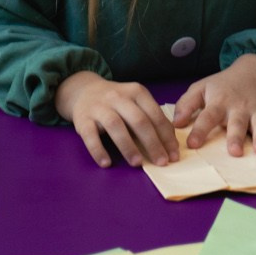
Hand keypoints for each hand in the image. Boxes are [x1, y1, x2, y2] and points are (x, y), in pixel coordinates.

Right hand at [54, 71, 177, 167]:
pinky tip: (106, 163)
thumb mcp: (136, 102)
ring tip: (137, 164)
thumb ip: (152, 118)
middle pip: (138, 120)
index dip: (166, 136)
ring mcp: (99, 107)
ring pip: (115, 126)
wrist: (84, 90)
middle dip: (152, 143)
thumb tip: (171, 144)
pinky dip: (98, 150)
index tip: (173, 155)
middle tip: (161, 162)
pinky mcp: (82, 119)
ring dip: (128, 146)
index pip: (155, 115)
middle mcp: (118, 97)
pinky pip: (90, 136)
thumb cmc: (117, 102)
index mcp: (136, 92)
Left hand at [177, 55, 255, 153]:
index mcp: (219, 102)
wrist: (255, 68)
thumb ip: (187, 104)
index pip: (207, 117)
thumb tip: (175, 123)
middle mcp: (239, 107)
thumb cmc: (224, 84)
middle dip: (235, 137)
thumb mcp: (201, 88)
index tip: (192, 144)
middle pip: (236, 123)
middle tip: (233, 152)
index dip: (199, 130)